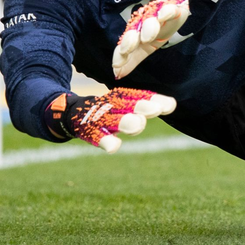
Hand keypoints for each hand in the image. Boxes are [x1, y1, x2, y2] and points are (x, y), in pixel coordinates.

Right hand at [47, 88, 176, 152]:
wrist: (71, 113)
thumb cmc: (108, 112)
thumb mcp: (125, 108)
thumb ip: (145, 108)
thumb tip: (173, 103)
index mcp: (122, 98)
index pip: (141, 97)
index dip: (155, 100)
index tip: (171, 105)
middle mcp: (112, 105)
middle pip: (129, 105)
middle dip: (143, 107)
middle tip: (156, 110)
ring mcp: (99, 117)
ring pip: (114, 120)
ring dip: (125, 122)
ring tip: (138, 125)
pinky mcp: (87, 130)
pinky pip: (97, 136)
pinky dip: (105, 141)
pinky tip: (114, 147)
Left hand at [112, 0, 190, 78]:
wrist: (173, 5)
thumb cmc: (158, 28)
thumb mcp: (146, 47)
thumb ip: (132, 60)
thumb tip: (117, 75)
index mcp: (136, 34)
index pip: (126, 43)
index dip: (121, 54)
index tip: (116, 65)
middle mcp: (144, 23)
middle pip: (135, 30)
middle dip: (130, 39)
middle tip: (126, 50)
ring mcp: (157, 14)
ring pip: (150, 19)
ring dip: (147, 27)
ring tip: (147, 37)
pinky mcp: (172, 7)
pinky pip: (169, 8)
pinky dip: (166, 11)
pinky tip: (163, 16)